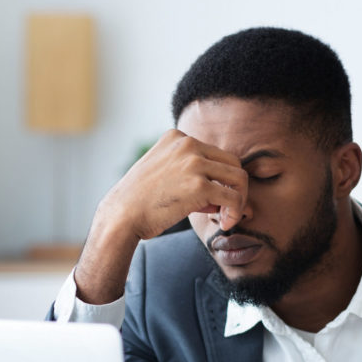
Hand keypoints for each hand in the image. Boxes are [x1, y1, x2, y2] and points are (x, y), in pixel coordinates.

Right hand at [100, 129, 247, 239]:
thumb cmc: (141, 202)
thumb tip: (223, 193)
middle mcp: (187, 144)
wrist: (122, 215)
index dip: (219, 178)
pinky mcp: (199, 185)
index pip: (216, 154)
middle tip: (226, 209)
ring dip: (239, 200)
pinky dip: (236, 212)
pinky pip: (233, 198)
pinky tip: (226, 224)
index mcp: (178, 137)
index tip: (212, 199)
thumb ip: (191, 174)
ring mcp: (194, 163)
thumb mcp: (164, 173)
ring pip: (239, 178)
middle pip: (233, 163)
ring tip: (228, 217)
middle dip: (235, 188)